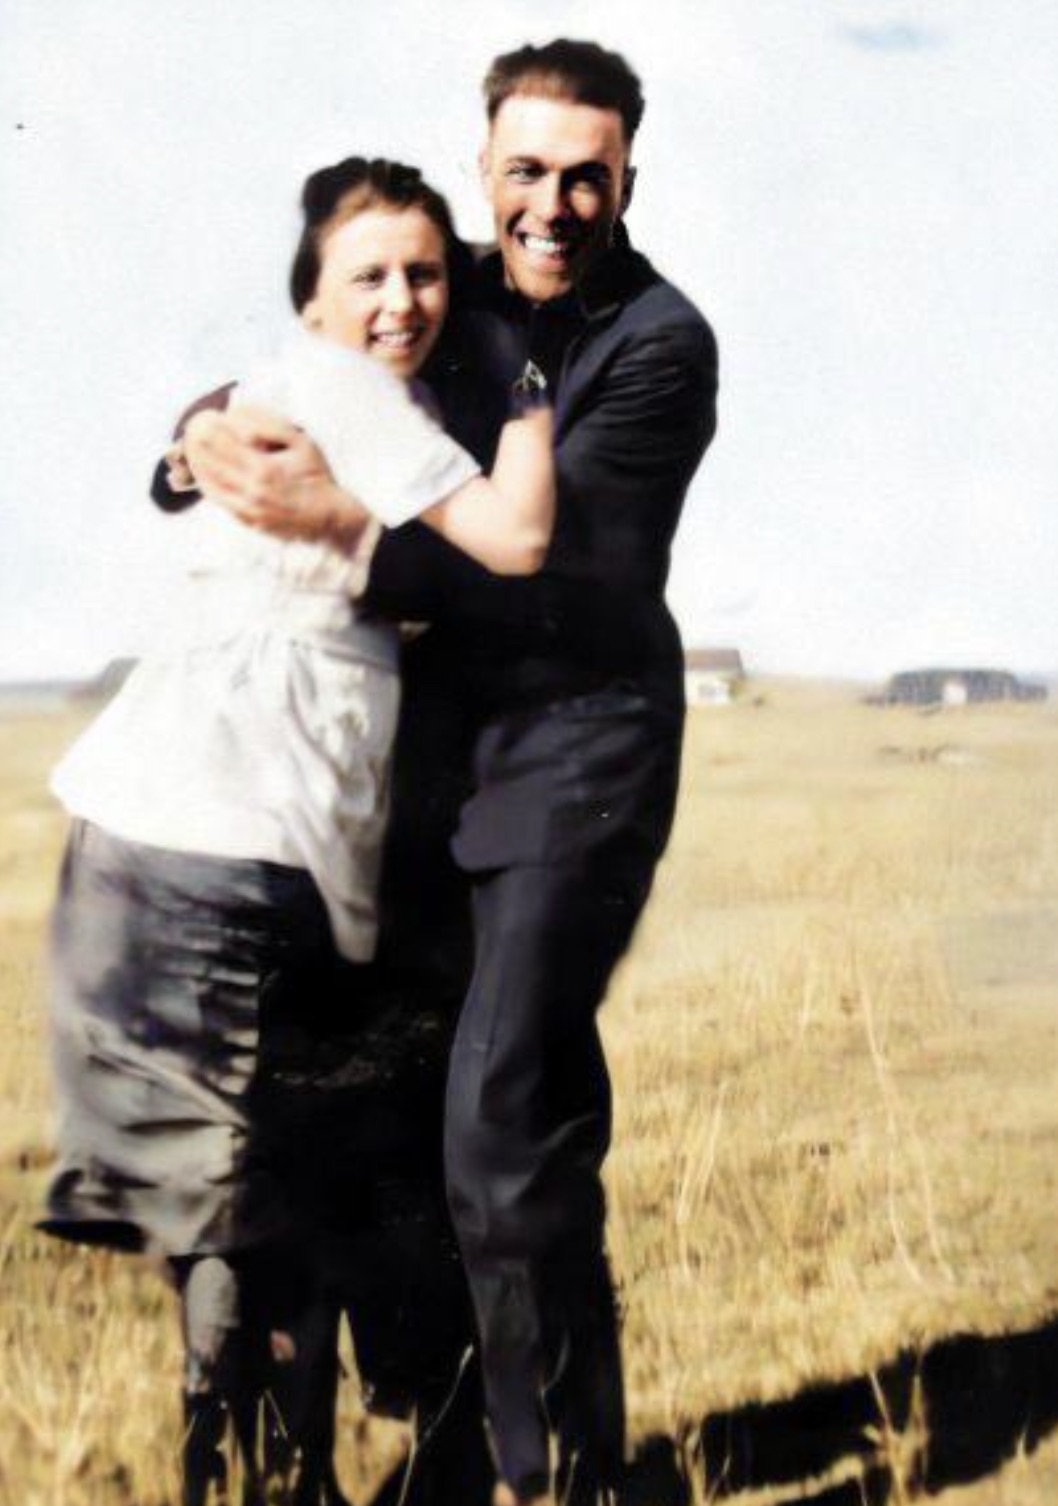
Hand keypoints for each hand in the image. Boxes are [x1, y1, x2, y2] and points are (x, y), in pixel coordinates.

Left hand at [184, 403, 368, 546]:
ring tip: (190, 446)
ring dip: (196, 462)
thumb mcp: (301, 441)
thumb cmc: (316, 476)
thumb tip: (238, 418)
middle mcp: (251, 490)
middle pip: (211, 462)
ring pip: (209, 482)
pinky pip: (218, 500)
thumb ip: (270, 425)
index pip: (223, 442)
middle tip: (191, 427)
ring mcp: (247, 509)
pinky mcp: (247, 521)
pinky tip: (201, 471)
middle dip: (197, 442)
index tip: (205, 415)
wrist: (328, 517)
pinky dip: (206, 483)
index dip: (210, 427)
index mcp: (263, 468)